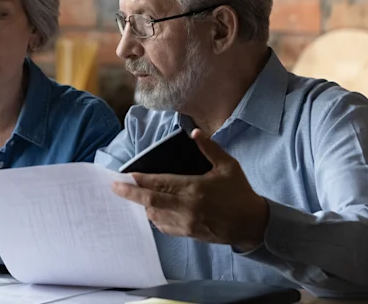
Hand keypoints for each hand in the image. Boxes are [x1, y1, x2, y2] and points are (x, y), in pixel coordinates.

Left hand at [112, 129, 268, 251]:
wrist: (252, 225)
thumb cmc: (240, 193)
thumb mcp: (228, 166)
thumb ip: (210, 149)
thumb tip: (195, 132)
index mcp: (194, 188)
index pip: (160, 184)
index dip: (141, 180)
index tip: (126, 176)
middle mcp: (187, 207)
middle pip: (150, 201)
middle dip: (130, 194)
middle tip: (114, 188)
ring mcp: (186, 223)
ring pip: (154, 215)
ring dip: (141, 206)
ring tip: (130, 197)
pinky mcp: (188, 234)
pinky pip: (163, 227)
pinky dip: (153, 218)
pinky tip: (149, 210)